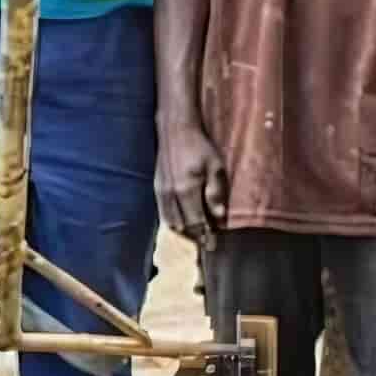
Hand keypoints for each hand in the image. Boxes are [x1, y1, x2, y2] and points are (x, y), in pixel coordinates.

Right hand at [156, 120, 224, 244]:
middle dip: (194, 236)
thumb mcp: (215, 167)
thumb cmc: (199, 146)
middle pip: (182, 225)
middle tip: (206, 242)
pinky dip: (173, 221)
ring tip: (195, 234)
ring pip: (170, 221)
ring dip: (183, 231)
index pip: (196, 222)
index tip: (213, 246)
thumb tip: (218, 217)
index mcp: (186, 190)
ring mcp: (161, 191)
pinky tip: (182, 221)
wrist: (175, 130)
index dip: (205, 236)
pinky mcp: (156, 187)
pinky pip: (163, 212)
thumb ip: (215, 193)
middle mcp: (170, 195)